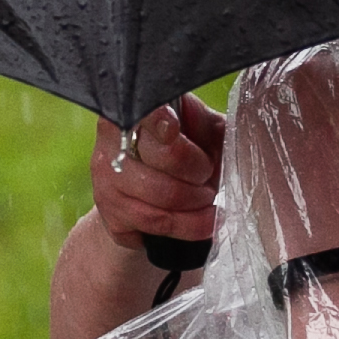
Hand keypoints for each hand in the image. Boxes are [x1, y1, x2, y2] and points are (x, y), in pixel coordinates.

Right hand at [86, 95, 224, 254]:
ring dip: (195, 205)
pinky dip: (187, 226)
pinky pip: (155, 226)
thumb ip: (207, 124)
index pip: (142, 113)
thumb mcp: (202, 130)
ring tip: (209, 200)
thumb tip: (231, 127)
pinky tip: (200, 222)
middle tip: (207, 175)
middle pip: (161, 157)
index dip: (159, 121)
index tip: (174, 130)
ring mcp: (106, 182)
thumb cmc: (187, 153)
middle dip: (197, 171)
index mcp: (133, 112)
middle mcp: (110, 144)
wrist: (157, 193)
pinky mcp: (112, 216)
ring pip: (160, 198)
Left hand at [247, 32, 338, 259]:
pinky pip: (258, 77)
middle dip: (330, 63)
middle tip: (330, 98)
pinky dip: (269, 88)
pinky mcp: (248, 99)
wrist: (319, 227)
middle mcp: (316, 67)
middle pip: (323, 46)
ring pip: (290, 58)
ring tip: (304, 116)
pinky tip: (279, 116)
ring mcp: (278, 81)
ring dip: (297, 74)